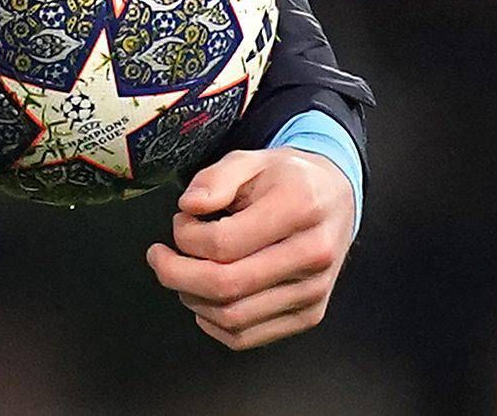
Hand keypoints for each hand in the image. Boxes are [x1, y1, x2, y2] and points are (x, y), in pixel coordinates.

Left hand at [143, 147, 354, 349]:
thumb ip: (215, 178)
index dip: (186, 236)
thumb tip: (189, 207)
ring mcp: (313, 291)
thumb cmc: (288, 179)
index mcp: (300, 209)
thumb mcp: (251, 159)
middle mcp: (312, 255)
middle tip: (159, 257)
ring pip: (234, 318)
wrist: (337, 200)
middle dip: (176, 274)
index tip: (180, 221)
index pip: (225, 243)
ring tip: (183, 272)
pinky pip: (248, 337)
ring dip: (192, 299)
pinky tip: (204, 297)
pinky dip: (213, 323)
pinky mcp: (309, 315)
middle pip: (227, 286)